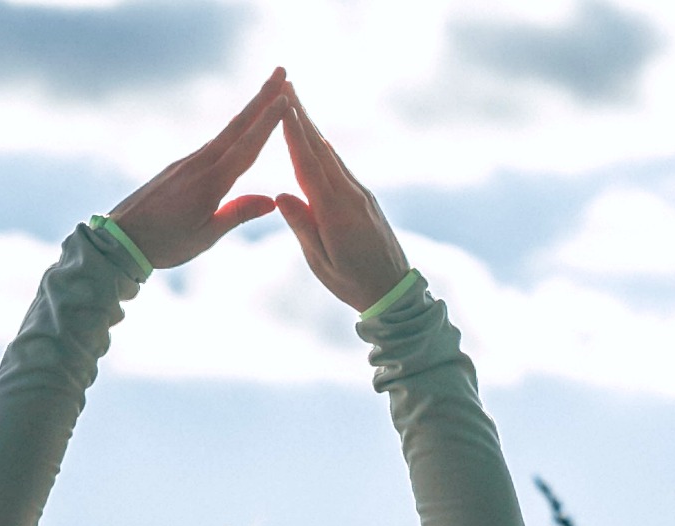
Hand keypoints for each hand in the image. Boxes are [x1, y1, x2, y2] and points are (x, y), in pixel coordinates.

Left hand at [110, 71, 285, 269]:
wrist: (123, 237)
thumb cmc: (165, 243)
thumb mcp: (205, 236)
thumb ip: (238, 214)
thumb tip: (271, 200)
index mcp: (211, 182)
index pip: (247, 146)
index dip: (268, 122)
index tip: (286, 98)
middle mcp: (201, 163)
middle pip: (238, 125)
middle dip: (262, 98)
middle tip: (282, 71)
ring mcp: (189, 161)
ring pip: (227, 132)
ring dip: (249, 111)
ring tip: (268, 94)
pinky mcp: (181, 166)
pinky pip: (214, 144)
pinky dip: (233, 130)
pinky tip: (240, 127)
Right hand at [274, 88, 409, 311]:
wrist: (394, 292)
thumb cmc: (352, 284)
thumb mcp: (321, 263)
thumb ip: (302, 227)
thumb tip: (280, 195)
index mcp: (334, 214)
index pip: (308, 166)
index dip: (294, 135)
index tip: (283, 106)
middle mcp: (350, 196)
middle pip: (320, 150)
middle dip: (302, 117)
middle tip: (288, 85)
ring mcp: (360, 194)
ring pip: (331, 155)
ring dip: (313, 128)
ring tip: (297, 103)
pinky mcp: (365, 198)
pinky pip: (340, 168)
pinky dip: (325, 149)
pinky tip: (317, 138)